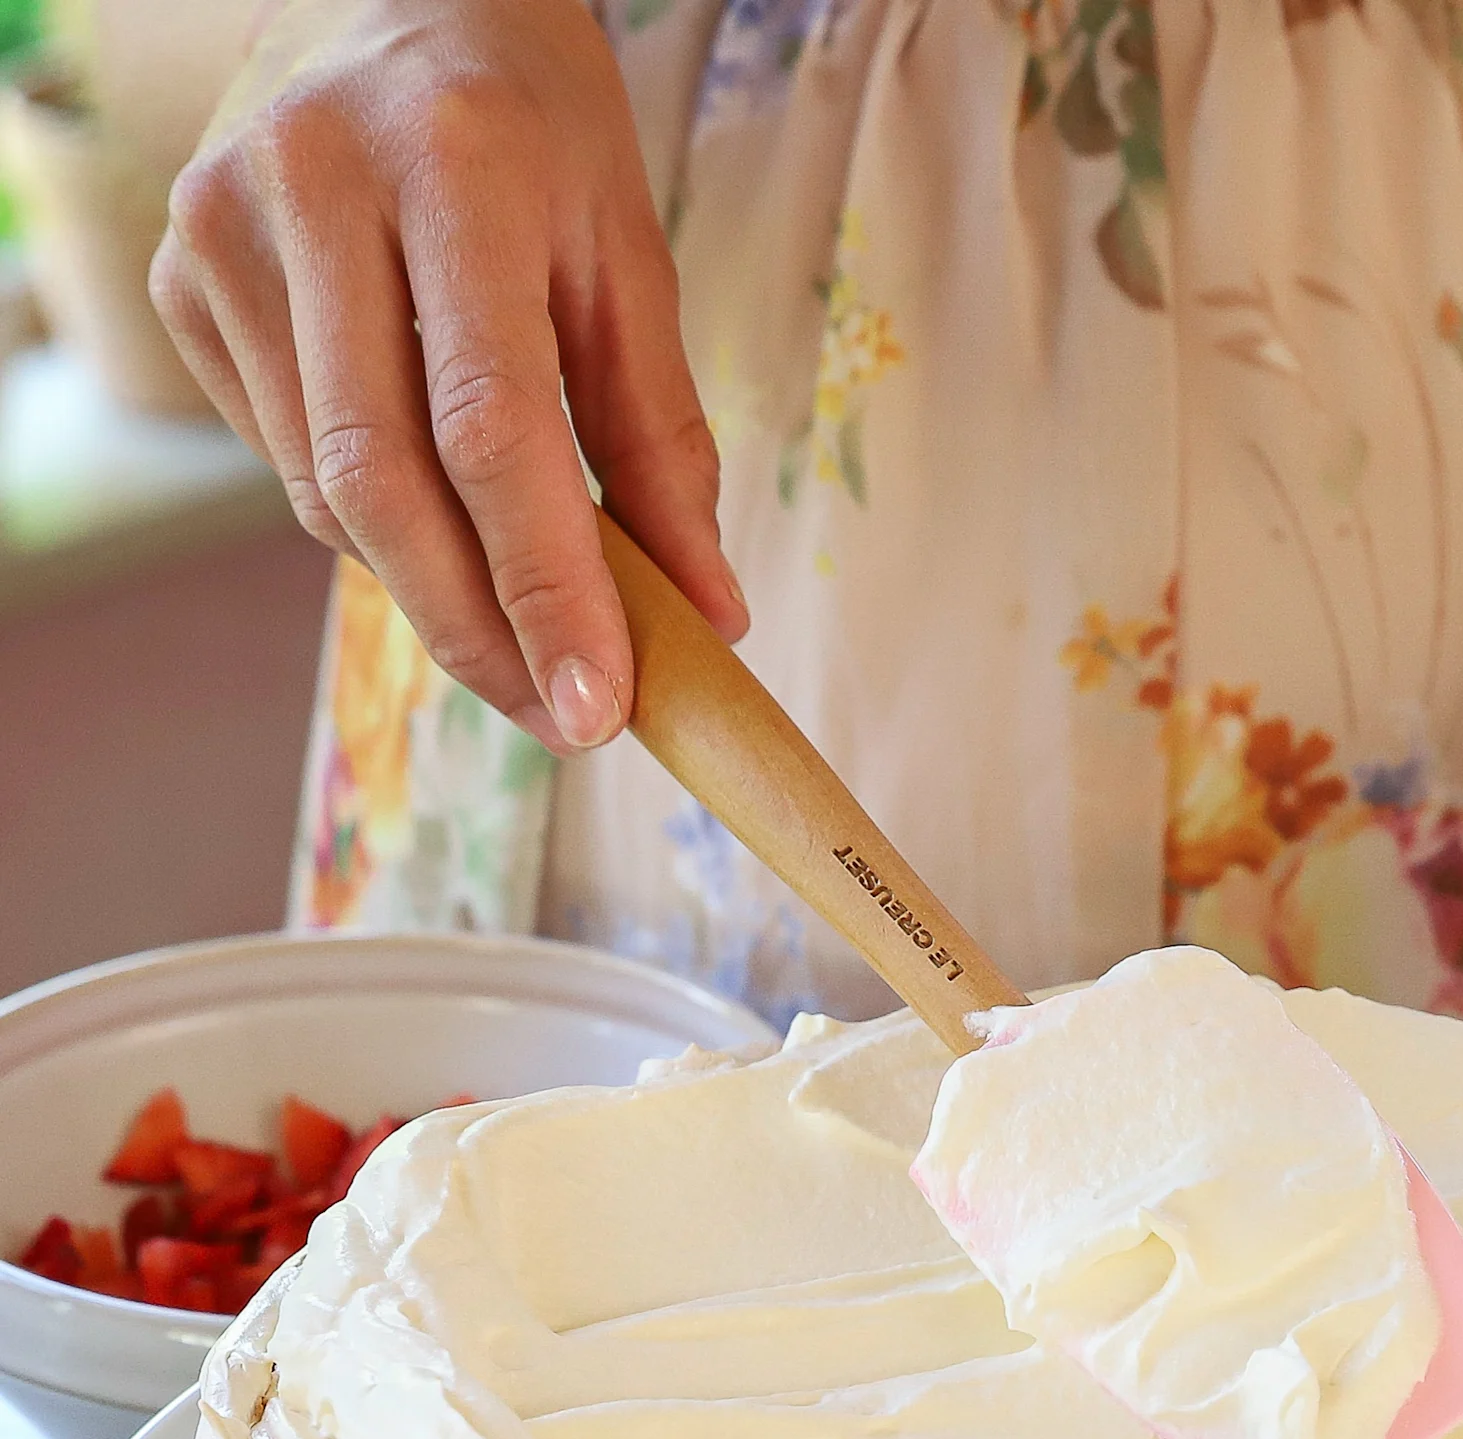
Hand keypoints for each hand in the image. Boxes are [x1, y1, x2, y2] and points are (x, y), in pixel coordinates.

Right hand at [150, 0, 746, 758]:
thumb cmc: (527, 123)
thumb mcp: (626, 249)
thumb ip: (662, 438)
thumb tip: (705, 614)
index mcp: (451, 164)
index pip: (488, 426)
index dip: (543, 587)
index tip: (596, 706)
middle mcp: (313, 187)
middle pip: (382, 484)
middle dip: (479, 632)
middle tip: (561, 717)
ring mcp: (224, 234)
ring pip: (329, 496)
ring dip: (433, 588)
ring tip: (519, 614)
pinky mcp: (183, 281)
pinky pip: (289, 465)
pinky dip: (375, 522)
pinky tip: (430, 494)